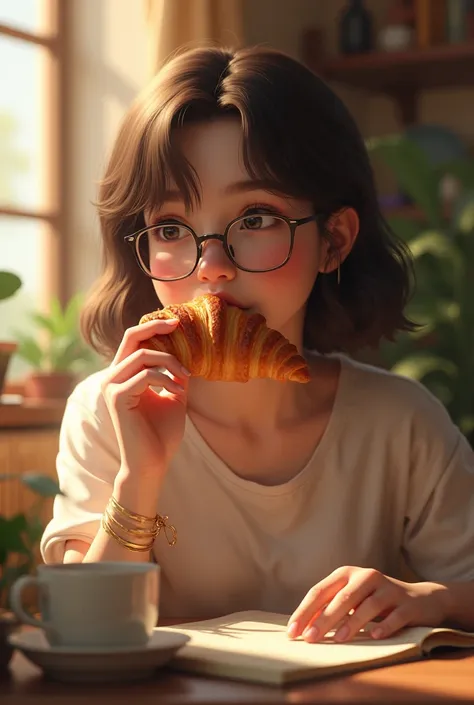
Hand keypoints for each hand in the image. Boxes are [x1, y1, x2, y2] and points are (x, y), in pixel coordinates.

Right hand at [101, 317, 189, 480]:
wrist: (153, 463)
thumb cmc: (162, 433)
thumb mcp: (174, 396)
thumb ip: (175, 374)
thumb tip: (187, 352)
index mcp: (124, 375)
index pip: (135, 340)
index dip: (154, 327)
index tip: (177, 323)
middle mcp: (112, 377)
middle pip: (131, 337)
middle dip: (156, 327)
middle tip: (179, 325)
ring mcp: (111, 386)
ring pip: (143, 356)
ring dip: (170, 362)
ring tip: (185, 377)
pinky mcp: (116, 397)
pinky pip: (145, 375)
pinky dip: (166, 379)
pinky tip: (177, 391)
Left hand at [287, 566, 449, 642]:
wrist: (420, 599)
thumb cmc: (375, 601)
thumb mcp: (351, 599)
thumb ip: (329, 608)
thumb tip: (302, 628)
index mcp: (347, 574)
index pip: (320, 591)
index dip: (305, 611)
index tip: (293, 631)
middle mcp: (366, 576)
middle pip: (342, 598)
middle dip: (324, 619)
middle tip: (310, 638)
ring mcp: (388, 589)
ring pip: (368, 605)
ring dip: (352, 622)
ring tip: (338, 639)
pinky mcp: (407, 604)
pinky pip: (395, 615)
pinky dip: (385, 625)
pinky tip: (374, 636)